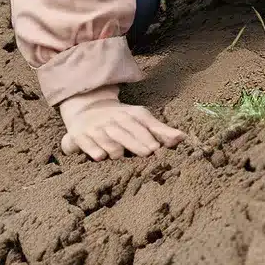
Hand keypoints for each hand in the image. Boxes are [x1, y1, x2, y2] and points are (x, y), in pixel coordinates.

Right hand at [59, 86, 185, 160]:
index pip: (140, 124)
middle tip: (146, 153)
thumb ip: (161, 131)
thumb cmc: (121, 119)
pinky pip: (87, 143)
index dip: (148, 136)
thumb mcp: (140, 119)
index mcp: (130, 115)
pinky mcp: (80, 135)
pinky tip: (100, 157)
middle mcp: (113, 120)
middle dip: (135, 143)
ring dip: (114, 147)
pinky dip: (93, 149)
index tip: (156, 148)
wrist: (88, 108)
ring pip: (107, 138)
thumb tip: (183, 138)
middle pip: (126, 132)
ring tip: (120, 155)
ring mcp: (96, 128)